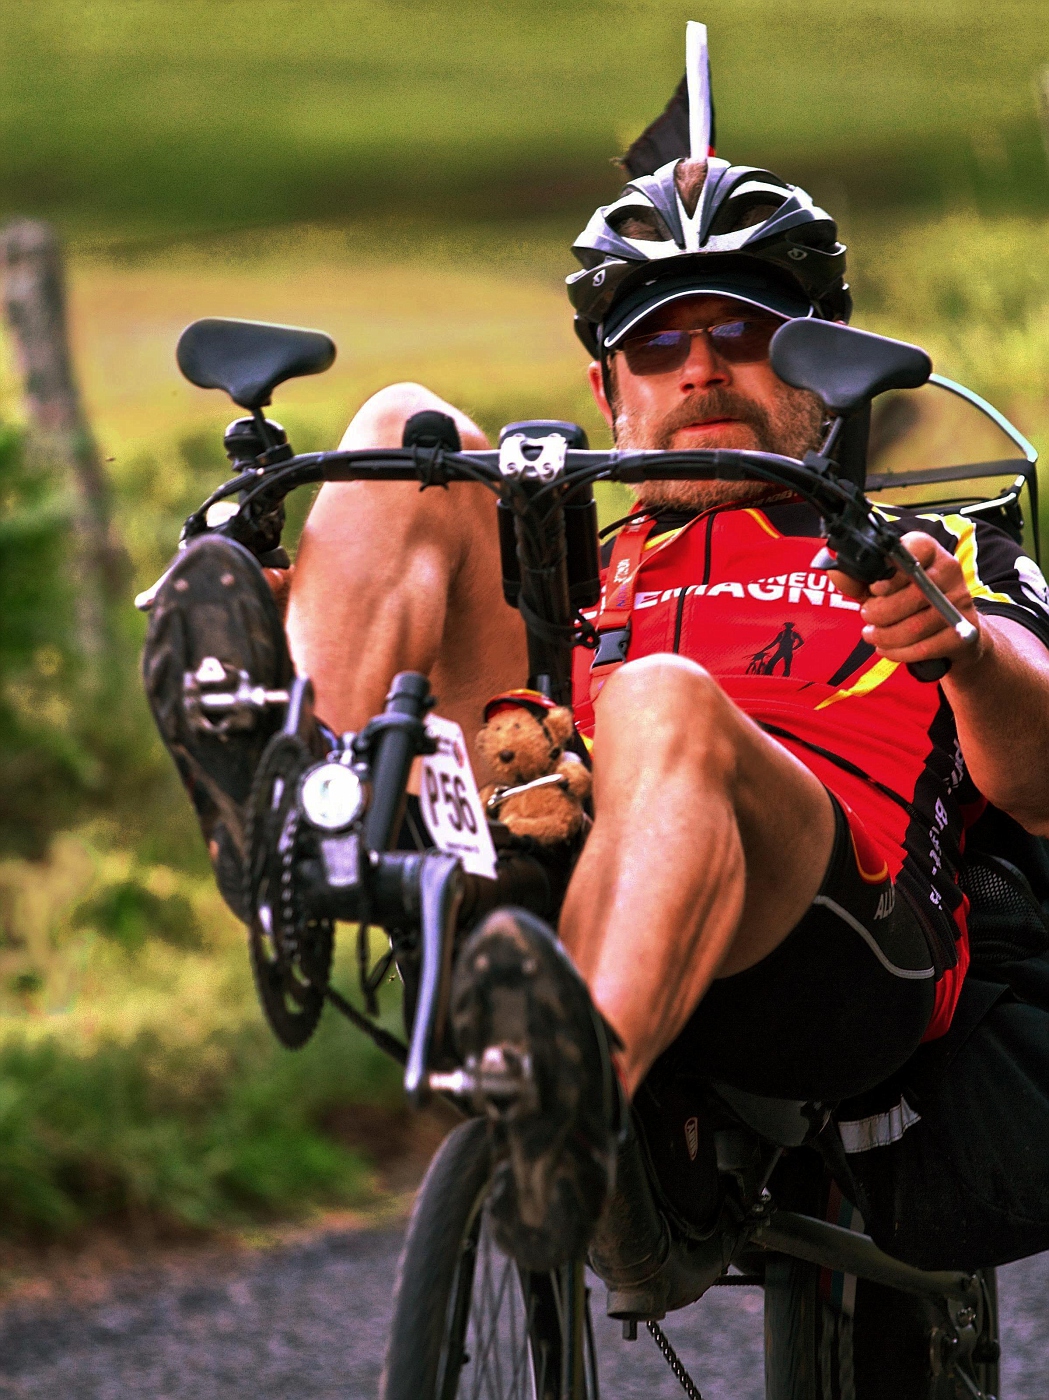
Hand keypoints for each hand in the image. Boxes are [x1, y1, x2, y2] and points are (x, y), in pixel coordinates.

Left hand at [828, 532, 985, 674]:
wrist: (949, 634)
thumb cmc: (906, 604)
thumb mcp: (878, 588)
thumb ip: (857, 579)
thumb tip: (835, 569)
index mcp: (927, 551)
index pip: (912, 550)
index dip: (890, 573)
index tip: (874, 589)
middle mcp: (948, 571)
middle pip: (912, 594)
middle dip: (879, 612)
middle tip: (867, 617)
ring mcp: (960, 602)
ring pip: (915, 625)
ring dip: (885, 636)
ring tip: (873, 635)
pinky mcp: (964, 632)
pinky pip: (924, 648)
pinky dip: (898, 652)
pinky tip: (887, 649)